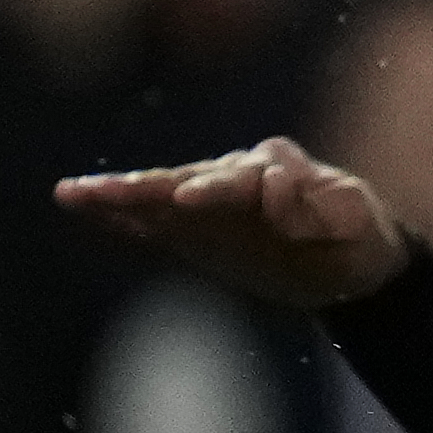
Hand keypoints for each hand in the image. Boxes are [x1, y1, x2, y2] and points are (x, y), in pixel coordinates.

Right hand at [48, 137, 410, 306]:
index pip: (244, 177)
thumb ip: (325, 206)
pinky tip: (78, 205)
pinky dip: (118, 214)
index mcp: (277, 171)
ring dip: (119, 194)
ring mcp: (209, 199)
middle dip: (150, 185)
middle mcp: (236, 175)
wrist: (347, 261)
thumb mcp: (355, 224)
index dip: (216, 189)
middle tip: (115, 190)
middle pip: (189, 177)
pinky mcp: (193, 228)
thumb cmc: (356, 238)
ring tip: (75, 194)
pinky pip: (151, 221)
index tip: (189, 199)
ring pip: (162, 192)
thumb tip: (277, 188)